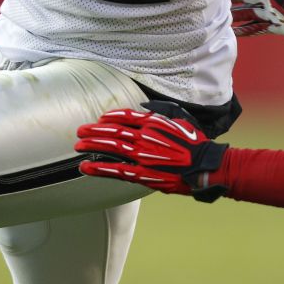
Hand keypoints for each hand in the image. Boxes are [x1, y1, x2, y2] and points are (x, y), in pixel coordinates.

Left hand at [75, 101, 228, 201]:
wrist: (205, 166)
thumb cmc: (195, 144)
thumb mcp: (180, 121)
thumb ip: (161, 115)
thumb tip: (147, 109)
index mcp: (153, 123)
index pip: (125, 116)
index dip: (110, 117)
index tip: (99, 119)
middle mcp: (145, 137)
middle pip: (112, 131)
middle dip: (93, 131)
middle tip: (79, 131)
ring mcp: (142, 156)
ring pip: (111, 149)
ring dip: (92, 147)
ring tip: (78, 146)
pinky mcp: (143, 174)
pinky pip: (116, 170)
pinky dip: (99, 168)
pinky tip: (85, 167)